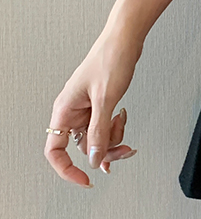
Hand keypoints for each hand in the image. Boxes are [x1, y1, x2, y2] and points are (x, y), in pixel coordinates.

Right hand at [45, 33, 140, 186]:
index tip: (86, 180)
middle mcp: (72, 111)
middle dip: (105, 150)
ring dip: (113, 137)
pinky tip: (123, 116)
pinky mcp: (100, 103)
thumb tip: (95, 160)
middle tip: (125, 150)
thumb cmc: (111, 58)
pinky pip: (105, 125)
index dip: (68, 170)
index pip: (55, 152)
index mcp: (65, 111)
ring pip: (97, 137)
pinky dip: (116, 126)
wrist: (126, 38)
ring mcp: (87, 108)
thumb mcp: (106, 98)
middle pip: (83, 147)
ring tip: (124, 122)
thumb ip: (100, 131)